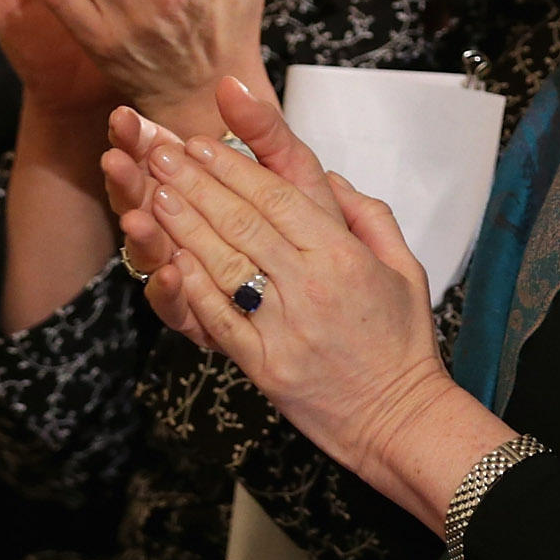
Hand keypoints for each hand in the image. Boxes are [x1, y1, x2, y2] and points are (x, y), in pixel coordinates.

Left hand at [120, 78, 481, 514]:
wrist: (398, 417)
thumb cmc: (402, 342)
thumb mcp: (406, 268)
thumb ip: (369, 217)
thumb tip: (330, 180)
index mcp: (343, 256)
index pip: (278, 196)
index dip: (234, 165)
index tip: (203, 142)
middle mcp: (309, 284)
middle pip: (241, 220)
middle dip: (196, 182)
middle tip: (161, 152)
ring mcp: (283, 326)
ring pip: (222, 262)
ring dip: (183, 224)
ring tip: (153, 192)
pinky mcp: (263, 364)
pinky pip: (218, 317)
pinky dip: (191, 286)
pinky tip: (168, 257)